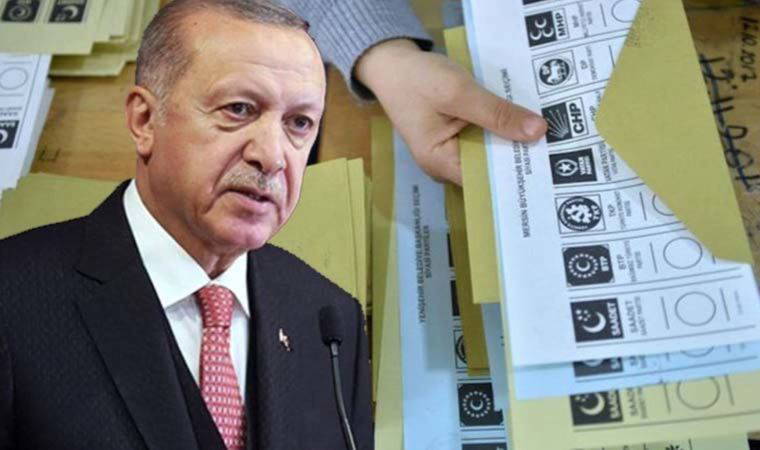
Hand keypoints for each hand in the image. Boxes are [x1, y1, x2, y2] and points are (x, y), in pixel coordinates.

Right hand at [355, 39, 546, 184]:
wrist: (391, 63)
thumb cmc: (418, 79)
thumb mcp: (458, 92)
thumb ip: (497, 113)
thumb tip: (539, 132)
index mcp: (440, 163)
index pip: (487, 179)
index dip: (517, 172)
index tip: (550, 164)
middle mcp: (445, 165)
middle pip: (491, 169)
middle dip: (519, 156)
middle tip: (560, 147)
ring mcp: (451, 150)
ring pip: (490, 152)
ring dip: (512, 141)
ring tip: (550, 136)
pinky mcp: (456, 136)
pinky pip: (485, 138)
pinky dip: (501, 129)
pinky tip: (525, 122)